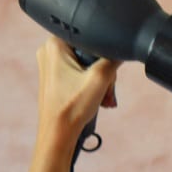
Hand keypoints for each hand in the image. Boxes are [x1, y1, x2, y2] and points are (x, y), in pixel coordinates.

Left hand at [34, 36, 120, 158]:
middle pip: (90, 52)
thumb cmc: (71, 108)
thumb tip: (122, 51)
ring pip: (87, 64)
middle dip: (104, 72)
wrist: (58, 133)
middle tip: (107, 89)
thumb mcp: (100, 79)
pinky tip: (98, 98)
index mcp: (55, 44)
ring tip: (104, 98)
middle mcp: (50, 51)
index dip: (104, 54)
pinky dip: (92, 85)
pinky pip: (81, 73)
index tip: (107, 71)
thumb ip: (113, 59)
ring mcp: (51, 64)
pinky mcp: (56, 76)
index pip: (90, 38)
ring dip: (101, 81)